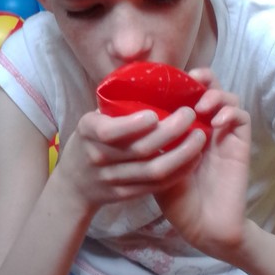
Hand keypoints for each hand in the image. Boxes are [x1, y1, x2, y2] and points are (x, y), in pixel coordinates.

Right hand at [55, 103, 207, 212]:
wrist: (75, 182)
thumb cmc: (90, 140)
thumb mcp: (92, 119)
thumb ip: (115, 106)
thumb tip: (152, 80)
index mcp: (88, 132)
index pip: (109, 131)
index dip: (133, 125)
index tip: (154, 114)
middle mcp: (99, 157)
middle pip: (140, 149)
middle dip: (170, 131)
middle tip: (189, 114)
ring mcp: (113, 179)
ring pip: (153, 170)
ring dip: (182, 154)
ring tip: (200, 137)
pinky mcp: (126, 194)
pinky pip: (157, 185)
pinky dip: (179, 172)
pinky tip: (194, 158)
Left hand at [153, 69, 251, 261]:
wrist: (203, 227)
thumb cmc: (176, 200)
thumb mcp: (154, 165)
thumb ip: (149, 142)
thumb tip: (128, 116)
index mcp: (185, 130)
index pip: (186, 94)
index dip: (179, 82)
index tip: (165, 81)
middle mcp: (206, 128)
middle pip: (209, 89)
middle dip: (201, 78)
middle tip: (191, 79)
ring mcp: (224, 135)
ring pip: (228, 98)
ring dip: (215, 94)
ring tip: (200, 105)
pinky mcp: (239, 145)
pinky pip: (241, 119)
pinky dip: (230, 112)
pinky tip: (215, 122)